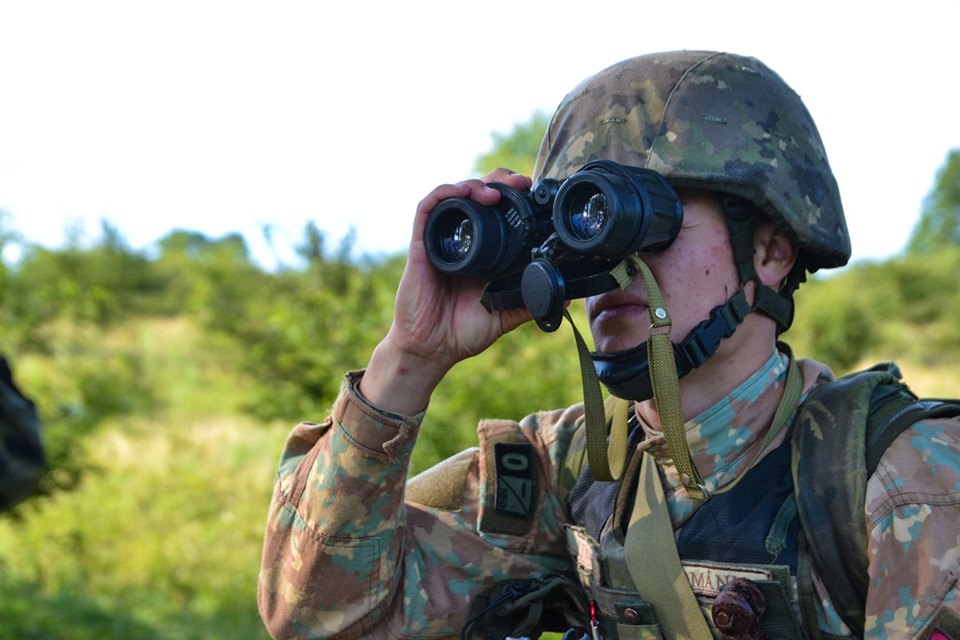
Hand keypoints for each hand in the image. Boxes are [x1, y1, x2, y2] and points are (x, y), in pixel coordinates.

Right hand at [360, 169, 533, 413]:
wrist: (431, 348)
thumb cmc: (461, 333)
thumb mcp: (504, 316)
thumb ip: (528, 303)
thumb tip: (564, 295)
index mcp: (482, 252)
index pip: (496, 210)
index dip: (513, 195)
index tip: (533, 192)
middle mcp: (462, 241)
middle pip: (477, 194)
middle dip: (499, 180)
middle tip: (520, 182)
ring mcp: (441, 240)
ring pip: (455, 194)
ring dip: (475, 183)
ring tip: (494, 190)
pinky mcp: (422, 244)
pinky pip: (427, 209)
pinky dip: (444, 193)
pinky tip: (463, 192)